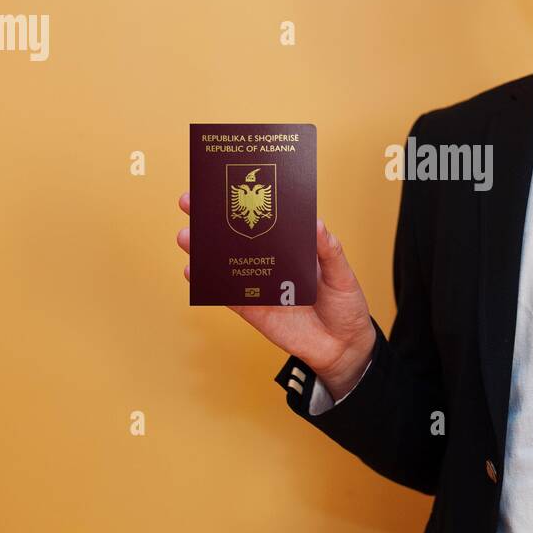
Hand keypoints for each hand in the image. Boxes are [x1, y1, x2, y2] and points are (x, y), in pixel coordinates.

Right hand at [177, 191, 375, 398]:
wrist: (344, 347)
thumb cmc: (345, 305)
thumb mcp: (342, 274)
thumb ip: (329, 251)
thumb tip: (316, 223)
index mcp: (293, 248)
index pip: (265, 219)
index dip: (244, 202)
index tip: (224, 185)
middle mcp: (272, 263)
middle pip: (237, 238)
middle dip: (212, 220)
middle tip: (190, 202)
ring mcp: (260, 286)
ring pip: (226, 264)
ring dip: (204, 250)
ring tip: (187, 236)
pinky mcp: (254, 311)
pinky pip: (228, 295)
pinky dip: (210, 284)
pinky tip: (193, 271)